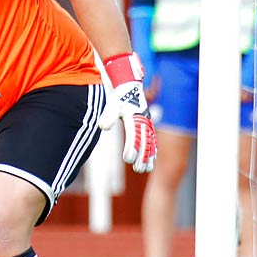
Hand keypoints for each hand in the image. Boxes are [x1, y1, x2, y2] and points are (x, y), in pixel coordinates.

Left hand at [102, 52, 156, 173]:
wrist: (130, 86)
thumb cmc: (119, 97)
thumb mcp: (113, 104)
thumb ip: (108, 115)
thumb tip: (103, 127)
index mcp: (134, 117)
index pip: (134, 135)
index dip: (132, 148)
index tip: (127, 160)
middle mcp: (143, 121)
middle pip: (144, 142)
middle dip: (142, 156)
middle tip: (138, 169)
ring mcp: (147, 123)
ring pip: (150, 142)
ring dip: (149, 156)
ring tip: (146, 169)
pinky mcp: (148, 124)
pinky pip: (153, 139)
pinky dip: (153, 149)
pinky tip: (153, 160)